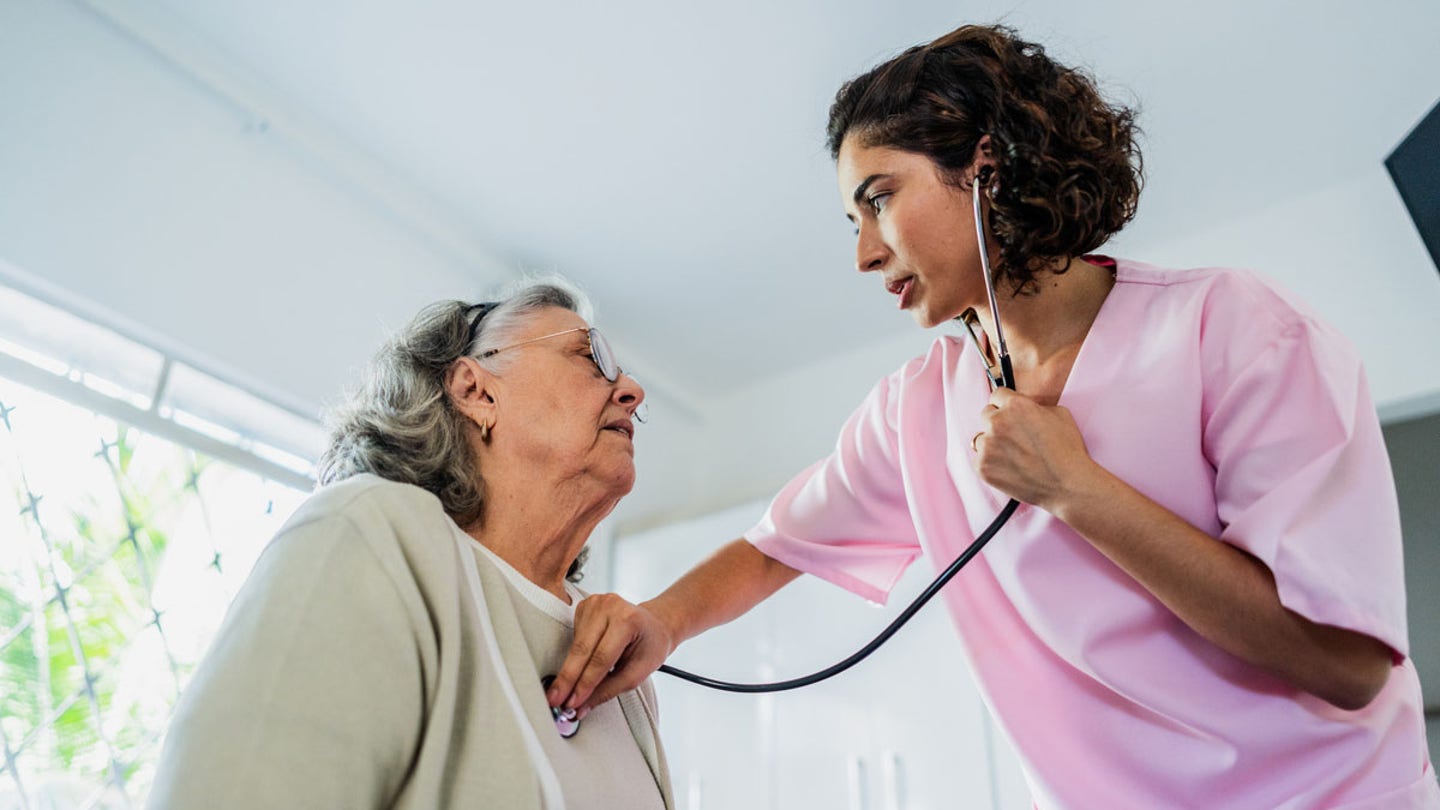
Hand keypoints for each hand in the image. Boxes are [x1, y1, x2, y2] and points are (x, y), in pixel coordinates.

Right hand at [547, 593, 675, 713]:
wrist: (656, 624)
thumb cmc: (651, 645)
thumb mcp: (638, 672)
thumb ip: (608, 690)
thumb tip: (582, 706)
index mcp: (628, 620)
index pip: (601, 658)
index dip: (584, 683)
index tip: (572, 703)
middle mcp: (609, 606)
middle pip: (581, 649)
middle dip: (568, 679)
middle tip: (556, 700)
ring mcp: (595, 603)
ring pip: (574, 644)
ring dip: (569, 671)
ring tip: (564, 691)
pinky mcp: (584, 606)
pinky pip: (573, 637)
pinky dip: (573, 656)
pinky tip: (578, 665)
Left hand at [972, 387, 1096, 510]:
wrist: (1068, 485)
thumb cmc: (1068, 450)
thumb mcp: (1059, 414)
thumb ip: (1035, 406)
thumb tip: (1025, 408)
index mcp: (1015, 405)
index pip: (997, 395)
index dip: (1005, 404)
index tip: (1009, 413)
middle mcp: (997, 422)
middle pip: (986, 415)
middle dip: (998, 423)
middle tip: (1014, 437)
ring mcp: (987, 446)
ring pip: (980, 439)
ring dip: (992, 444)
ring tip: (1013, 456)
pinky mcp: (982, 467)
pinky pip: (980, 460)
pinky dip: (991, 464)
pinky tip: (1010, 469)